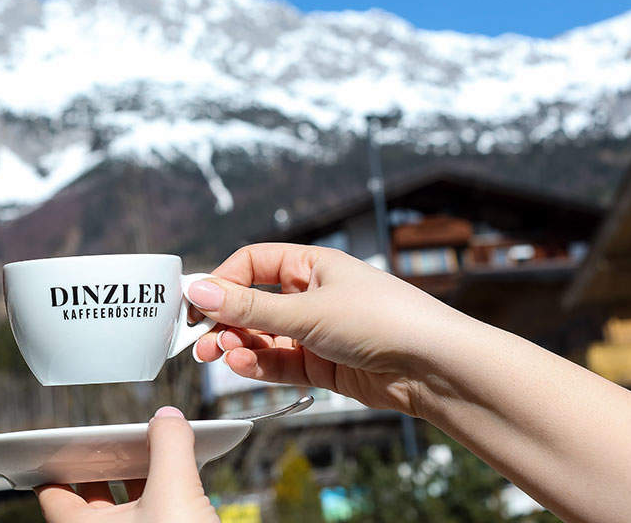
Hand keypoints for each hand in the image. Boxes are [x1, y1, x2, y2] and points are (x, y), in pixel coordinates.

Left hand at [35, 407, 218, 522]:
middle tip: (117, 435)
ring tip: (154, 448)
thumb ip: (170, 448)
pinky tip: (180, 477)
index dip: (56, 462)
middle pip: (90, 496)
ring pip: (125, 507)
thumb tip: (168, 419)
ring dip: (138, 476)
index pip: (52, 493)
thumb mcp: (176, 494)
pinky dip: (161, 494)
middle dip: (105, 463)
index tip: (60, 440)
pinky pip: (151, 515)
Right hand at [189, 243, 480, 415]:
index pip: (252, 263)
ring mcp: (316, 331)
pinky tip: (242, 366)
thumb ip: (249, 306)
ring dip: (238, 346)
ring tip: (221, 355)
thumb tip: (201, 291)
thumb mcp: (307, 310)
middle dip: (225, 321)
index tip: (197, 303)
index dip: (222, 281)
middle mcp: (312, 295)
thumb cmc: (384, 320)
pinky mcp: (321, 365)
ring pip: (262, 337)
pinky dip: (257, 366)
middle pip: (252, 304)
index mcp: (312, 264)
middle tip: (200, 339)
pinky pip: (278, 363)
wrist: (433, 367)